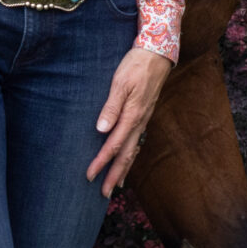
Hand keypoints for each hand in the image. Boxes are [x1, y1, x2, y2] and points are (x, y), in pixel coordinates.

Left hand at [86, 48, 174, 195]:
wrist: (157, 53)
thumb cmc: (136, 65)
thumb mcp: (120, 83)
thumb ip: (111, 107)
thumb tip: (101, 129)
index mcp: (132, 116)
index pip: (114, 145)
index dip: (101, 162)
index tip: (89, 175)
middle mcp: (139, 122)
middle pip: (126, 155)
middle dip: (114, 175)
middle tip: (103, 194)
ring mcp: (143, 120)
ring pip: (133, 151)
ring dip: (123, 169)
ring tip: (115, 185)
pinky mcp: (144, 115)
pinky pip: (136, 142)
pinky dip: (130, 156)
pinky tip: (126, 160)